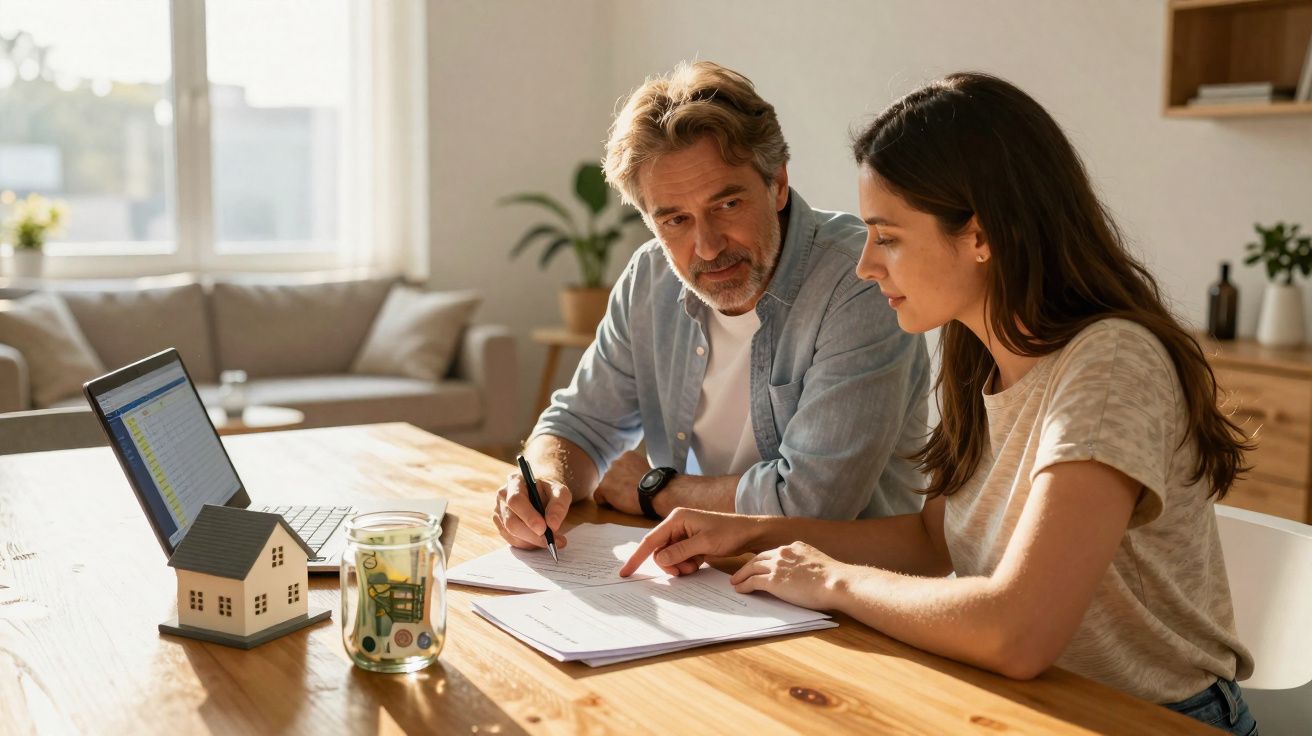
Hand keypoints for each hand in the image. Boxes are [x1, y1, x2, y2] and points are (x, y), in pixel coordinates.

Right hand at [492, 471, 570, 550]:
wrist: (543, 494)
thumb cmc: (550, 491)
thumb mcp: (561, 492)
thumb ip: (559, 505)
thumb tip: (552, 525)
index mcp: (515, 481)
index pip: (516, 500)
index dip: (528, 516)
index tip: (543, 528)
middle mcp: (503, 496)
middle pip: (511, 521)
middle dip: (532, 535)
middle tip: (551, 541)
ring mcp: (499, 511)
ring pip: (511, 534)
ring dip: (532, 541)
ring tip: (551, 540)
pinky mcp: (501, 525)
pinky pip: (512, 540)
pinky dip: (528, 544)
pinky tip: (540, 540)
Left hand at [592, 450, 651, 515]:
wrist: (655, 492)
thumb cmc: (655, 484)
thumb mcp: (645, 467)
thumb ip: (634, 468)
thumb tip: (630, 475)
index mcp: (626, 455)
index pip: (619, 467)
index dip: (624, 478)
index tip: (633, 484)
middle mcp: (615, 461)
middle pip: (611, 476)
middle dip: (617, 484)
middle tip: (628, 493)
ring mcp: (608, 474)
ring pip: (605, 486)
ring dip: (612, 493)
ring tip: (625, 499)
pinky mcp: (604, 487)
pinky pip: (599, 497)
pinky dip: (606, 502)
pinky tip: (618, 504)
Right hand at [619, 508, 759, 576]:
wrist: (749, 533)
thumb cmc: (729, 532)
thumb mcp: (704, 543)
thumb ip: (680, 551)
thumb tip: (660, 560)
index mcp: (676, 519)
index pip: (650, 540)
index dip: (637, 557)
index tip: (626, 572)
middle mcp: (676, 525)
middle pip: (659, 552)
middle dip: (670, 564)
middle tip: (685, 570)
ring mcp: (683, 535)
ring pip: (669, 558)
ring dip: (680, 566)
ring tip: (696, 564)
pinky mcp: (690, 543)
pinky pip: (679, 559)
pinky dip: (686, 565)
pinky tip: (699, 562)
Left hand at [728, 542, 848, 610]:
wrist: (836, 582)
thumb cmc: (834, 579)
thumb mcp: (818, 564)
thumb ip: (807, 565)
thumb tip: (805, 575)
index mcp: (796, 547)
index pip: (774, 552)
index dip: (764, 560)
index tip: (758, 565)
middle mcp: (784, 553)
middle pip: (759, 558)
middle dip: (748, 566)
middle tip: (740, 573)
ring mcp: (777, 566)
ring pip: (752, 568)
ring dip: (741, 575)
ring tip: (735, 582)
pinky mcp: (773, 580)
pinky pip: (752, 581)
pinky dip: (744, 585)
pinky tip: (740, 589)